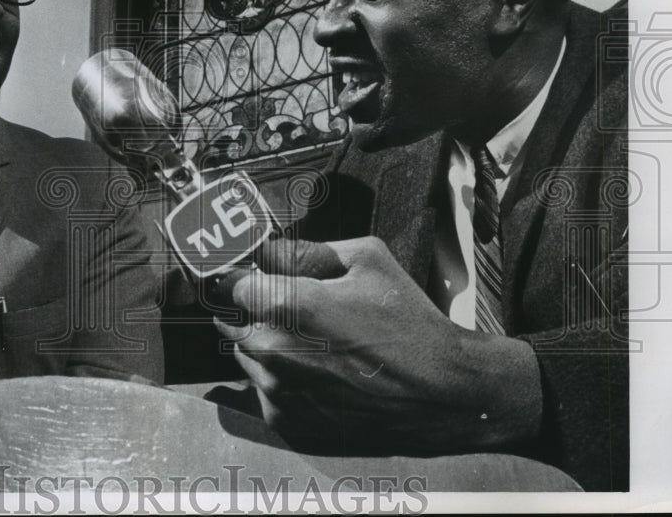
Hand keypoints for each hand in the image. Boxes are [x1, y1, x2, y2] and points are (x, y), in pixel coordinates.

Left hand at [215, 236, 542, 455]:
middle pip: (232, 319)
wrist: (441, 393)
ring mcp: (276, 390)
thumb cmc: (407, 321)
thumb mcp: (365, 259)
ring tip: (314, 342)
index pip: (229, 282)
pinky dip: (279, 378)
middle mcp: (272, 350)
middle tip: (293, 308)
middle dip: (253, 309)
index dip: (242, 275)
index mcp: (287, 305)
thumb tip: (264, 250)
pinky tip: (318, 372)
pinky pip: (262, 389)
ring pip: (245, 355)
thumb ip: (304, 249)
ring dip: (264, 343)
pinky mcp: (286, 421)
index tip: (251, 274)